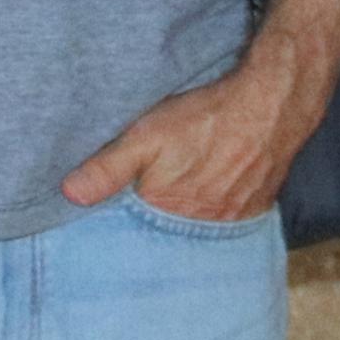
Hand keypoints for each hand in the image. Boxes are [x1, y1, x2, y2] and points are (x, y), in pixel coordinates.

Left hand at [63, 54, 311, 221]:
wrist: (269, 106)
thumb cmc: (204, 120)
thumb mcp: (145, 137)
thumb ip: (108, 168)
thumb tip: (69, 194)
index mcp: (169, 213)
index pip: (136, 232)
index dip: (122, 223)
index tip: (108, 220)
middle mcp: (201, 226)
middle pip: (167, 231)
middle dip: (152, 224)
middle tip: (145, 203)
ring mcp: (231, 219)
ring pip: (197, 226)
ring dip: (183, 218)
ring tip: (176, 199)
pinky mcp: (253, 208)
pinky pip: (226, 220)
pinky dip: (213, 211)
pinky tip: (207, 192)